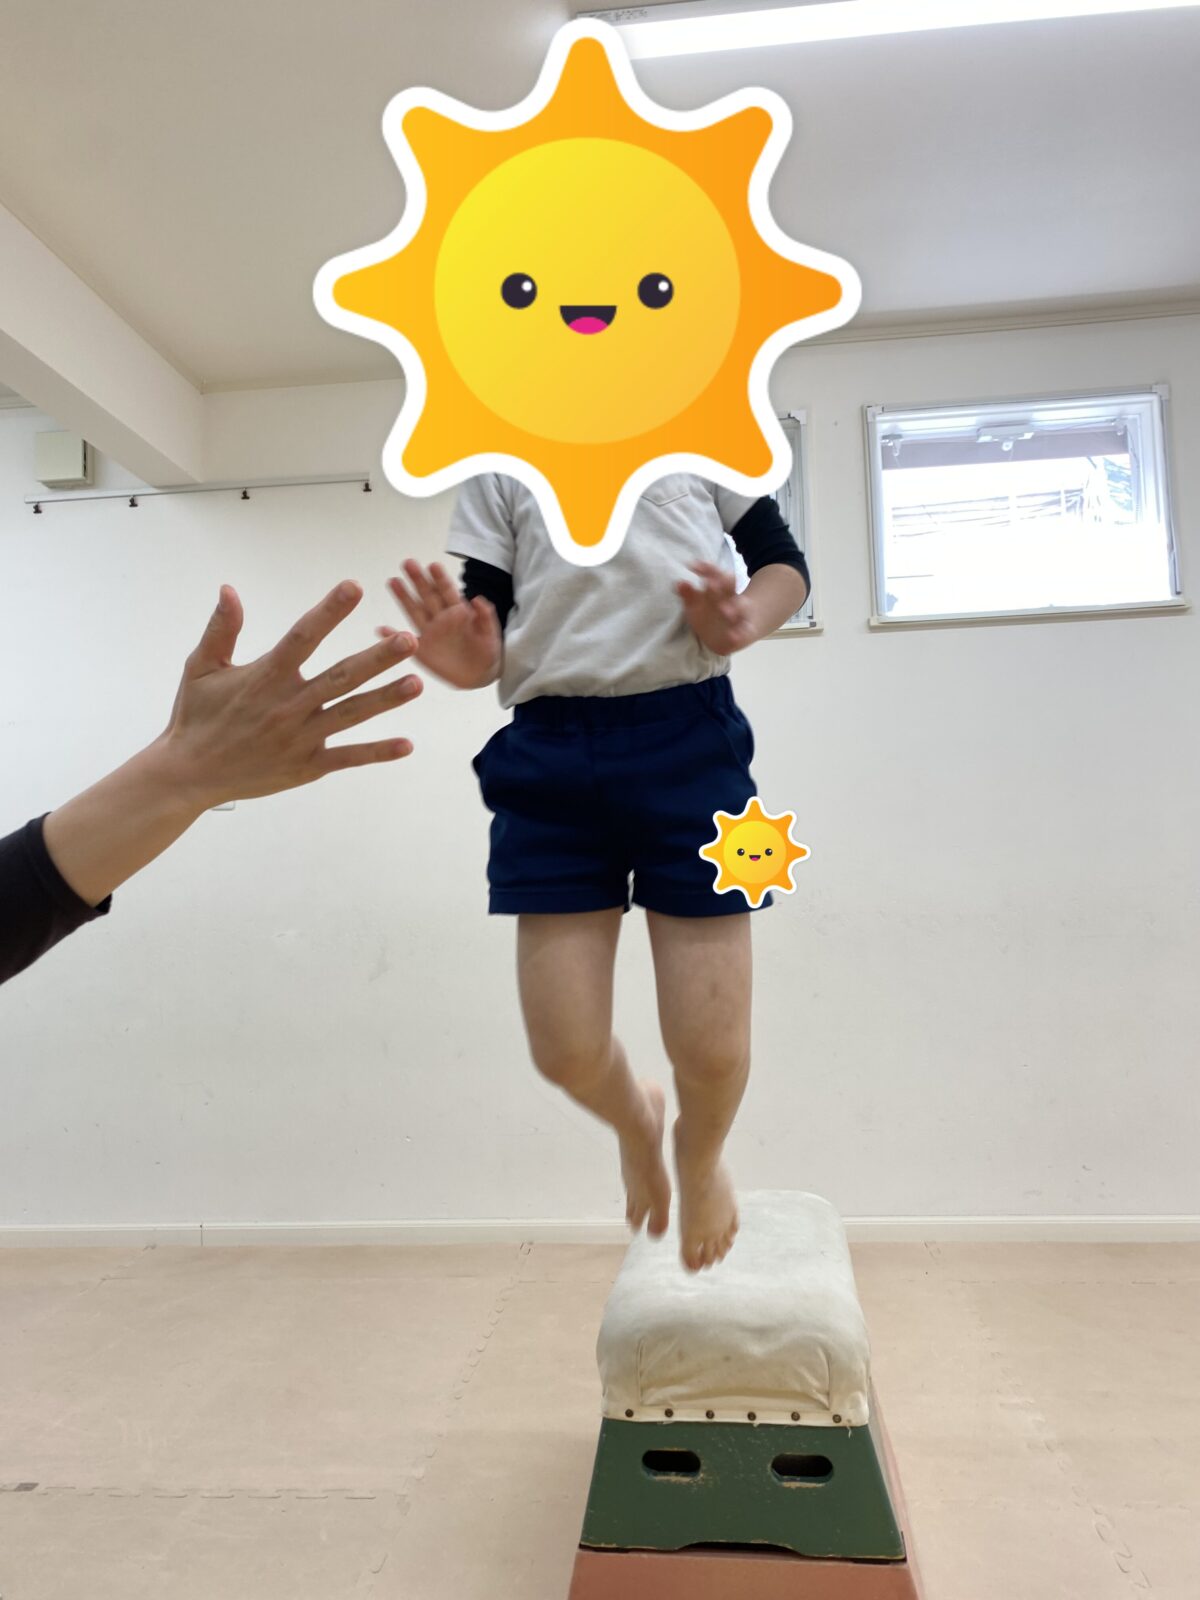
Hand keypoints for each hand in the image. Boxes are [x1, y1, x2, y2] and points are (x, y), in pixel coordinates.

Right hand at [159, 580, 422, 807]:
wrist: (189, 774)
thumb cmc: (195, 717)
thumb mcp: (201, 668)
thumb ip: (221, 630)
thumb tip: (229, 590)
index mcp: (266, 676)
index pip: (303, 636)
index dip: (329, 611)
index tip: (354, 587)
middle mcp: (288, 705)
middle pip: (341, 676)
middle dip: (377, 658)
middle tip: (409, 640)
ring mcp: (300, 737)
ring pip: (351, 714)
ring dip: (386, 699)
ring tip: (418, 684)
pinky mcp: (306, 765)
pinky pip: (347, 757)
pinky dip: (376, 752)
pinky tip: (407, 744)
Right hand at [386, 560, 501, 688]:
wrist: (481, 675)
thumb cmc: (487, 651)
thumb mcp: (490, 633)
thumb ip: (485, 616)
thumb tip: (477, 598)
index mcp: (457, 611)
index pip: (447, 591)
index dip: (440, 579)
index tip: (433, 565)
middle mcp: (441, 618)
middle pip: (427, 595)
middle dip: (418, 579)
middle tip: (408, 563)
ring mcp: (430, 633)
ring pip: (414, 611)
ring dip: (403, 597)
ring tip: (393, 581)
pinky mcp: (422, 650)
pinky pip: (407, 641)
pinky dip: (392, 636)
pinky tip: (381, 629)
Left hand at [677, 562, 757, 653]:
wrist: (731, 635)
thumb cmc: (711, 615)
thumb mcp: (697, 604)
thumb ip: (688, 594)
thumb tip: (678, 583)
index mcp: (721, 589)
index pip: (716, 574)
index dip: (707, 569)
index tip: (692, 566)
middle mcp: (732, 598)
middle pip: (730, 587)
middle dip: (723, 583)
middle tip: (711, 584)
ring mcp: (740, 614)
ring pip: (741, 607)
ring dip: (733, 608)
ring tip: (724, 610)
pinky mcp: (744, 631)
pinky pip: (743, 632)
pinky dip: (739, 634)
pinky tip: (733, 636)